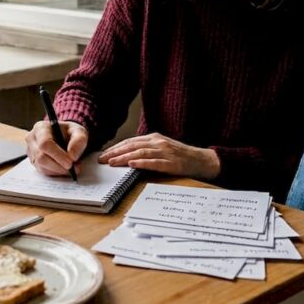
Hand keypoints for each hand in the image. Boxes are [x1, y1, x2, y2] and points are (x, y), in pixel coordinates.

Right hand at [25, 120, 87, 176]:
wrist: (64, 137)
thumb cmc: (69, 132)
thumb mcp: (78, 131)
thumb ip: (79, 140)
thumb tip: (72, 156)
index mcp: (41, 128)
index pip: (44, 143)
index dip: (57, 155)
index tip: (70, 162)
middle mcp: (32, 139)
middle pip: (41, 157)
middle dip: (59, 166)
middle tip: (73, 168)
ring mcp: (31, 152)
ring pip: (42, 167)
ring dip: (59, 170)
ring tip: (72, 168)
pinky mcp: (34, 162)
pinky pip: (43, 171)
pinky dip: (56, 173)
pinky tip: (64, 168)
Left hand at [98, 133, 219, 179]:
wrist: (202, 160)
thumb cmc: (180, 156)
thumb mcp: (162, 148)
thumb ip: (146, 150)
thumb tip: (126, 157)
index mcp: (154, 138)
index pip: (130, 142)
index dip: (116, 148)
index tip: (103, 154)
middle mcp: (158, 142)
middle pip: (132, 146)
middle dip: (115, 152)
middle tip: (102, 159)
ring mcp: (165, 152)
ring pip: (140, 153)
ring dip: (124, 158)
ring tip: (112, 162)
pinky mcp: (172, 163)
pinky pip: (155, 162)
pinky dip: (142, 163)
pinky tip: (132, 165)